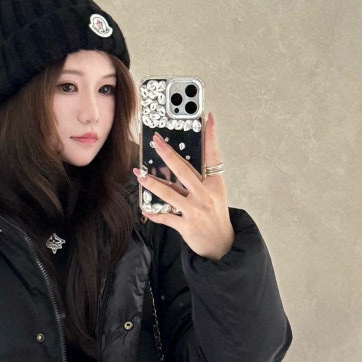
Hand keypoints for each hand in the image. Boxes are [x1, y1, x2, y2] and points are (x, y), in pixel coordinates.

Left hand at [135, 110, 235, 260]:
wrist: (222, 244)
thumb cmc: (216, 214)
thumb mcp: (215, 192)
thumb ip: (201, 177)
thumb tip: (181, 160)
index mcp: (214, 184)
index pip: (213, 156)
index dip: (211, 136)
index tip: (207, 118)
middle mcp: (205, 196)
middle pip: (184, 171)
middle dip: (168, 154)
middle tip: (156, 141)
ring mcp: (195, 211)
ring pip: (169, 193)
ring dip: (152, 183)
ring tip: (139, 173)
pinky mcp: (186, 226)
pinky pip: (165, 217)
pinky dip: (154, 213)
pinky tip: (144, 208)